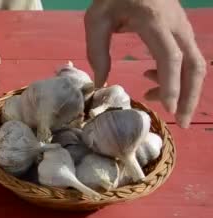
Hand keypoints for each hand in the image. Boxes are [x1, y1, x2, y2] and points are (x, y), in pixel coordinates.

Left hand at [85, 0, 206, 127]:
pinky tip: (151, 78)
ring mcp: (182, 27)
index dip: (171, 84)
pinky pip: (187, 56)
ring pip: (196, 62)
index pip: (171, 58)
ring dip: (185, 88)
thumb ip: (97, 51)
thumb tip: (100, 83)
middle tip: (180, 122)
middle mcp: (176, 25)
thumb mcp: (96, 19)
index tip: (167, 108)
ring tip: (164, 107)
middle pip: (194, 65)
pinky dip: (177, 74)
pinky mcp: (181, 29)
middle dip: (189, 95)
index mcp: (154, 22)